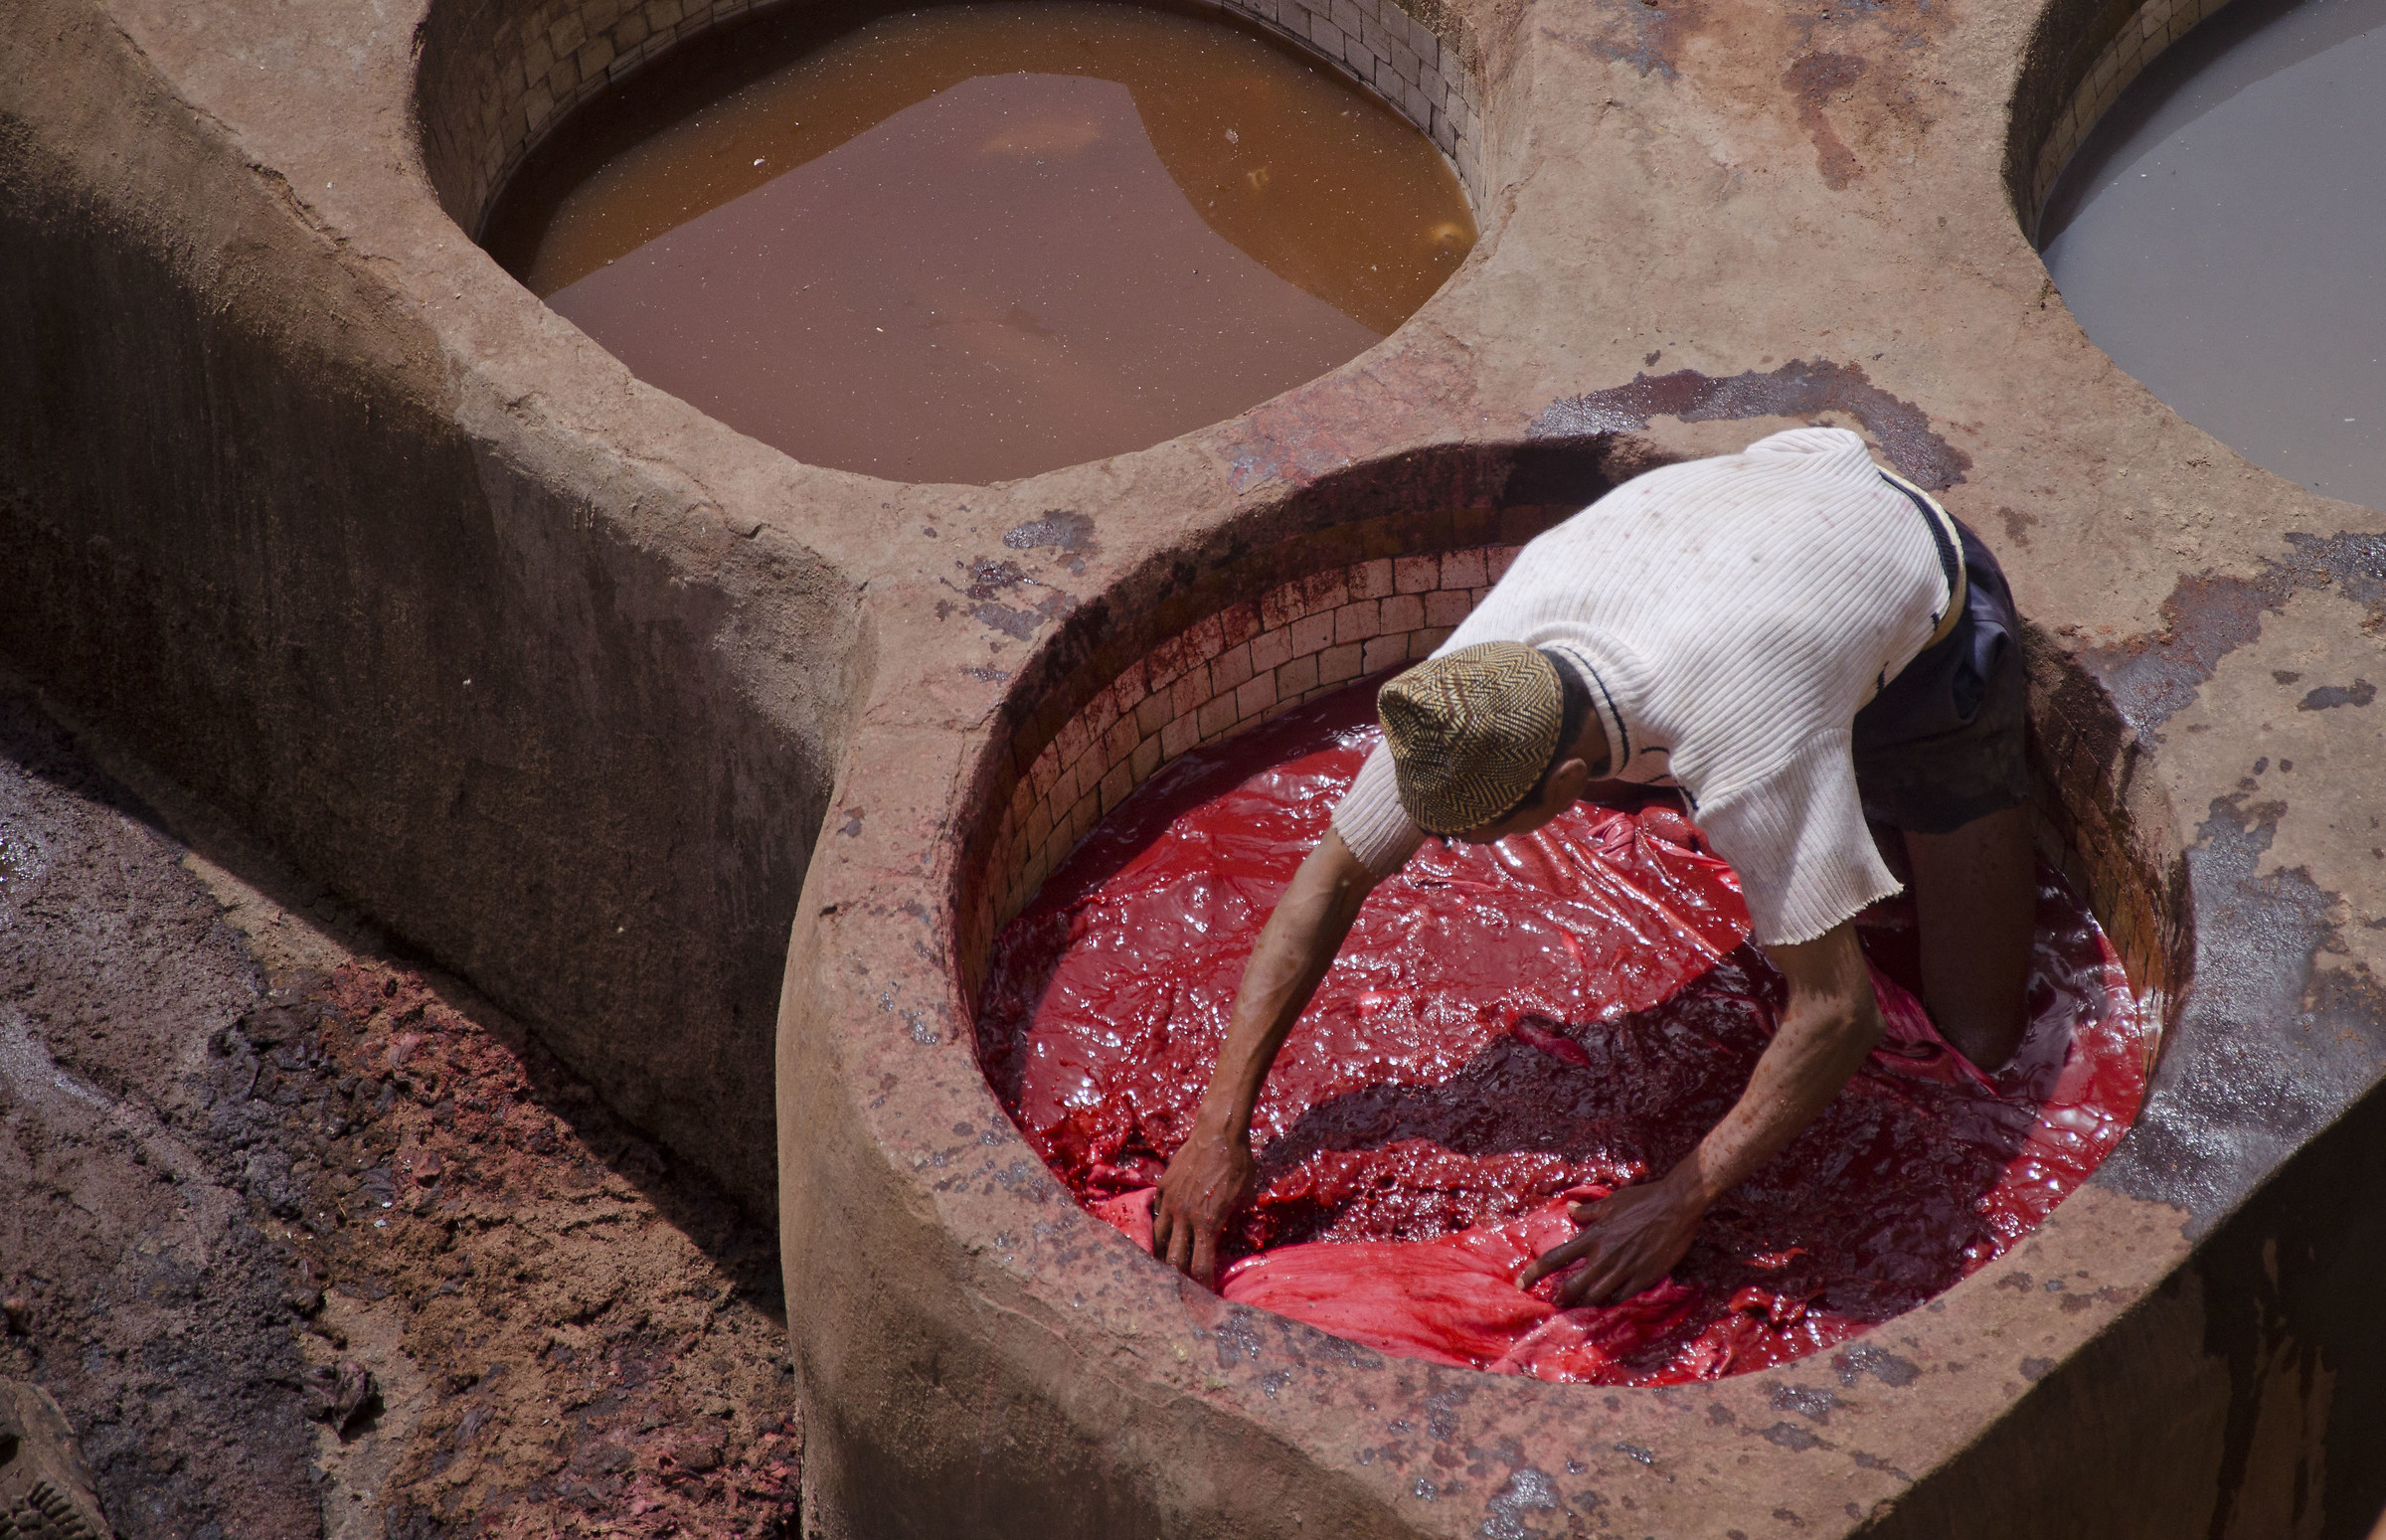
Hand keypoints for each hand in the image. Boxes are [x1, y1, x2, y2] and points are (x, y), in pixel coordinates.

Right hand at [1151, 1121, 1256, 1288]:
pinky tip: (1162, 1235)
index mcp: (1208, 1223)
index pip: (1201, 1266)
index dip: (1202, 1285)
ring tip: (1163, 1268)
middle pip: (1173, 1260)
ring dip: (1162, 1255)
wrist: (1218, 1134)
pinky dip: (1159, 1228)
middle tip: (1181, 1288)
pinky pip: (1156, 1215)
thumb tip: (1229, 1238)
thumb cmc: (1238, 1166)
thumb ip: (1235, 1221)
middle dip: (1177, 1278)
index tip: (1204, 1295)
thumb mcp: (1245, 1198)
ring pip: (1158, 1239)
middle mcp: (1185, 1217)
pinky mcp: (1163, 1188)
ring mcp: (1170, 1202)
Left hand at [1517, 1173, 1704, 1307]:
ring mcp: (1625, 1269)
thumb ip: (1588, 1212)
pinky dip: (1612, 1300)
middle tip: (1557, 1302)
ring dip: (1585, 1303)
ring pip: (1596, 1297)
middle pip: (1573, 1287)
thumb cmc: (1643, 1200)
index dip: (1534, 1273)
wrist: (1677, 1206)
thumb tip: (1571, 1209)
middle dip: (1562, 1299)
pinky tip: (1609, 1299)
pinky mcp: (1644, 1278)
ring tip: (1580, 1304)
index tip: (1521, 1284)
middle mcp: (1605, 1256)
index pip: (1555, 1258)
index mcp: (1593, 1236)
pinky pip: (1622, 1297)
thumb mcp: (1611, 1202)